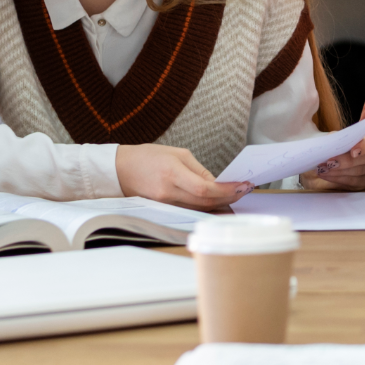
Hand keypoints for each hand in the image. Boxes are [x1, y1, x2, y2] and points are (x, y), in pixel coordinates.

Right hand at [115, 145, 248, 210]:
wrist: (119, 170)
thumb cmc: (148, 157)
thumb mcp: (177, 154)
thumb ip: (199, 170)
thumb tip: (218, 183)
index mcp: (172, 173)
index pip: (205, 189)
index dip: (227, 190)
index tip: (243, 185)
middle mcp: (168, 192)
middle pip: (205, 202)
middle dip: (229, 197)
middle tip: (245, 190)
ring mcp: (165, 204)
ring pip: (199, 209)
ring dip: (220, 204)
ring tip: (235, 195)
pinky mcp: (163, 210)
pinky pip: (190, 210)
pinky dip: (205, 207)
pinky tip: (217, 202)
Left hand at [300, 133, 364, 190]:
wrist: (327, 163)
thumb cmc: (332, 148)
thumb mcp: (331, 141)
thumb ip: (333, 139)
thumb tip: (331, 141)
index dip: (364, 146)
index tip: (353, 152)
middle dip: (346, 161)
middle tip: (330, 163)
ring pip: (359, 171)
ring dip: (338, 171)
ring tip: (323, 169)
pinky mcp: (364, 182)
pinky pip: (353, 182)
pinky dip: (337, 178)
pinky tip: (326, 175)